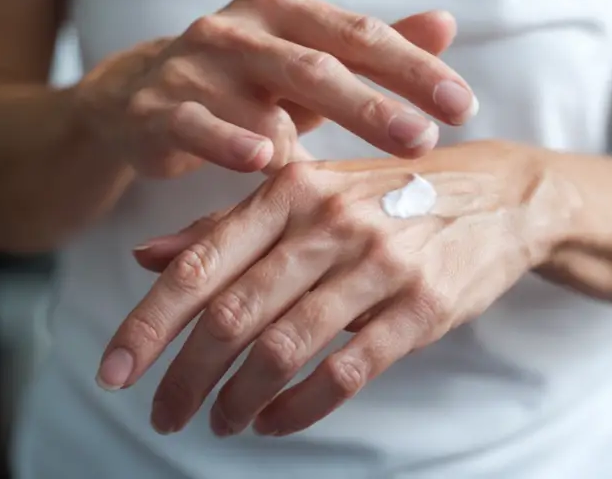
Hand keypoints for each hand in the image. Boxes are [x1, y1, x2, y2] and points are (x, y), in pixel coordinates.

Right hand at [76, 0, 475, 176]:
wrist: (138, 97)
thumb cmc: (244, 85)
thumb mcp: (308, 63)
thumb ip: (372, 49)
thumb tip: (446, 25)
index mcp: (283, 10)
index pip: (357, 35)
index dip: (411, 68)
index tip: (462, 106)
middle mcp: (240, 29)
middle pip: (317, 64)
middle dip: (375, 104)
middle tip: (425, 140)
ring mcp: (195, 65)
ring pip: (261, 95)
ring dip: (316, 128)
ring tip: (360, 167)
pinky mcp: (158, 107)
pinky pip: (197, 125)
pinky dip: (230, 142)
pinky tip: (264, 160)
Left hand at [98, 141, 575, 435]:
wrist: (496, 195)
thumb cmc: (386, 194)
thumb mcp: (307, 192)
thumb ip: (227, 225)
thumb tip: (146, 257)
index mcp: (291, 189)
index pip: (200, 263)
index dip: (149, 323)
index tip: (115, 371)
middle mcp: (329, 222)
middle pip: (233, 315)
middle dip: (186, 376)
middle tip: (164, 413)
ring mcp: (380, 264)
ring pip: (284, 348)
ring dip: (239, 399)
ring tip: (220, 421)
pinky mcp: (422, 307)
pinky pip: (347, 371)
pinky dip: (301, 407)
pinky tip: (276, 421)